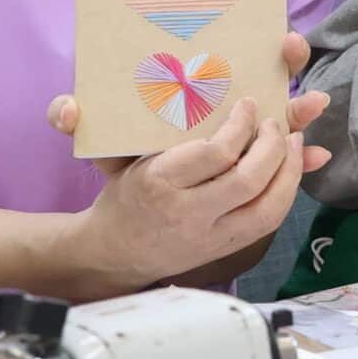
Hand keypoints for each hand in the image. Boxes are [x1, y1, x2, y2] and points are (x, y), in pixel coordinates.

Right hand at [46, 32, 332, 286]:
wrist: (116, 253)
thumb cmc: (122, 194)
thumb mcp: (106, 156)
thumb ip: (79, 126)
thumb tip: (63, 109)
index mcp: (157, 183)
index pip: (212, 154)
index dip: (240, 127)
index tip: (249, 105)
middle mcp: (186, 213)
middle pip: (246, 180)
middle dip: (273, 146)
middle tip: (278, 121)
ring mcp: (210, 236)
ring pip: (267, 207)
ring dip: (290, 170)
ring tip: (294, 140)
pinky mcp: (227, 249)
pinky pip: (268, 221)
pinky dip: (287, 192)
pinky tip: (291, 169)